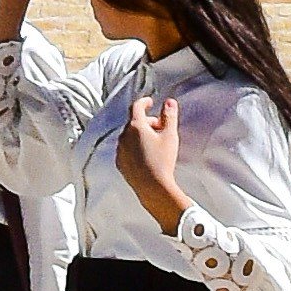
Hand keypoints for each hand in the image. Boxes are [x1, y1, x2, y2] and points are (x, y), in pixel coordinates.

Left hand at [119, 88, 186, 230]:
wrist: (153, 188)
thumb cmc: (162, 161)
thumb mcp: (170, 136)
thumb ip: (170, 116)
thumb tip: (169, 102)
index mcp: (135, 126)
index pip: (137, 107)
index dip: (144, 102)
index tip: (150, 102)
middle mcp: (124, 136)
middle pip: (135, 122)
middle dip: (147, 122)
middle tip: (161, 128)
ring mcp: (120, 151)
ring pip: (129, 136)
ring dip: (140, 135)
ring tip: (154, 143)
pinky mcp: (120, 164)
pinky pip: (126, 149)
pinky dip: (134, 147)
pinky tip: (146, 155)